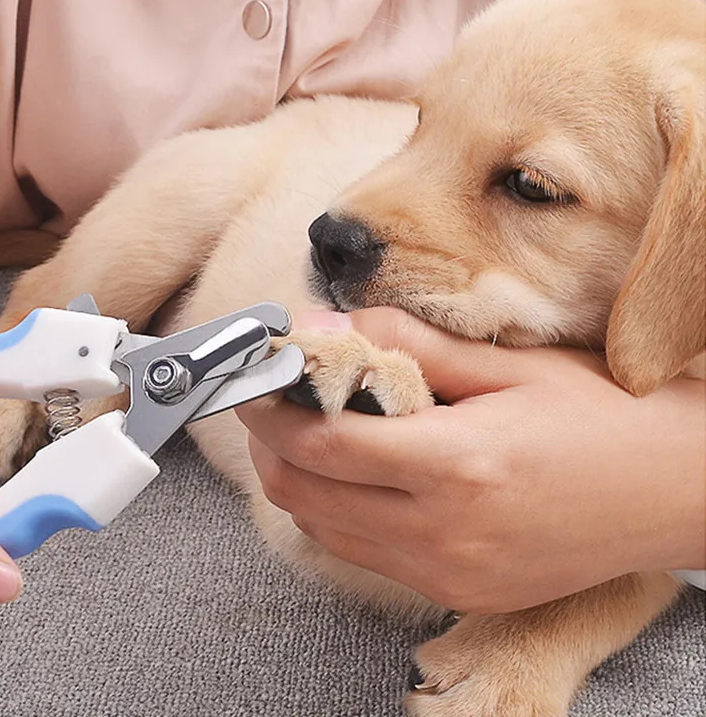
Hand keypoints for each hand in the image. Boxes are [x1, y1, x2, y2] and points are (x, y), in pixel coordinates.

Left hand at [237, 308, 705, 612]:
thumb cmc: (599, 416)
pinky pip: (363, 553)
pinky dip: (335, 512)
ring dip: (297, 478)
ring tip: (305, 430)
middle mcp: (443, 534)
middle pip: (304, 494)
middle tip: (272, 399)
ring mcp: (446, 573)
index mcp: (458, 466)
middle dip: (269, 443)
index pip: (321, 444)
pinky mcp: (454, 592)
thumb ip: (408, 343)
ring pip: (323, 529)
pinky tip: (353, 474)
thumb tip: (326, 326)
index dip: (270, 409)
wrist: (672, 491)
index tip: (255, 377)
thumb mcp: (508, 365)